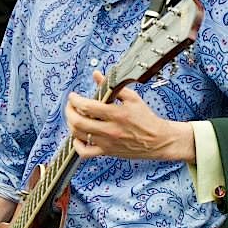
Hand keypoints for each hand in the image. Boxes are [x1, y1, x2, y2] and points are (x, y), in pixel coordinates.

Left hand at [65, 72, 194, 161]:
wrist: (158, 140)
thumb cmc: (146, 118)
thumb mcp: (132, 98)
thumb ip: (112, 86)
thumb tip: (97, 75)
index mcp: (117, 114)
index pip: (87, 107)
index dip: (75, 100)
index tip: (73, 96)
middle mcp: (110, 130)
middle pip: (78, 122)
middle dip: (69, 111)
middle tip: (70, 105)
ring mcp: (107, 143)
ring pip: (78, 136)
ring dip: (71, 124)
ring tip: (74, 117)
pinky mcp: (107, 152)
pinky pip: (85, 153)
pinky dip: (76, 145)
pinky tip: (78, 137)